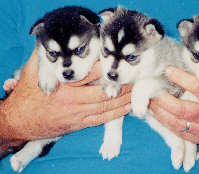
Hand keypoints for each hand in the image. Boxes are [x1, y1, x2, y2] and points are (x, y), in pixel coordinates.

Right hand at [0, 49, 131, 140]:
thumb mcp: (32, 72)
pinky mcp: (79, 124)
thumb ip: (46, 57)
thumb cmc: (27, 95)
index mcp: (62, 86)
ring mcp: (76, 115)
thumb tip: (54, 41)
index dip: (105, 68)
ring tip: (136, 92)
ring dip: (122, 100)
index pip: (89, 74)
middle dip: (120, 86)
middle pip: (102, 93)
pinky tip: (126, 108)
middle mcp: (71, 101)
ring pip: (104, 107)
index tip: (117, 62)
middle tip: (135, 79)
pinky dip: (115, 114)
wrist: (20, 122)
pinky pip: (100, 120)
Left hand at [150, 52, 198, 143]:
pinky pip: (176, 131)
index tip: (168, 70)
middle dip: (164, 100)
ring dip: (160, 112)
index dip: (181, 79)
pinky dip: (164, 122)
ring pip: (176, 122)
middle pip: (182, 109)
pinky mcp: (195, 138)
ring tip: (149, 101)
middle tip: (152, 90)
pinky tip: (155, 113)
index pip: (197, 88)